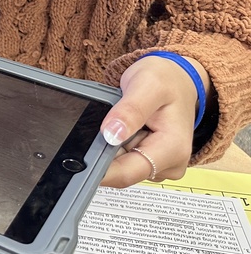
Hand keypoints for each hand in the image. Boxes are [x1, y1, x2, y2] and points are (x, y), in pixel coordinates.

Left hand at [99, 54, 207, 186]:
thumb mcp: (148, 85)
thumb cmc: (166, 80)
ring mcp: (159, 164)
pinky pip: (122, 158)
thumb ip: (130, 110)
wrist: (176, 79)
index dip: (100, 171)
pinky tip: (121, 126)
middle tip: (102, 122)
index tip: (77, 163)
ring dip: (110, 145)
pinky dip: (115, 143)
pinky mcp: (149, 159)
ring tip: (119, 120)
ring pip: (119, 164)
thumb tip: (111, 134)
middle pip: (121, 170)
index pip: (128, 173)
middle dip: (104, 150)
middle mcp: (169, 164)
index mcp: (173, 149)